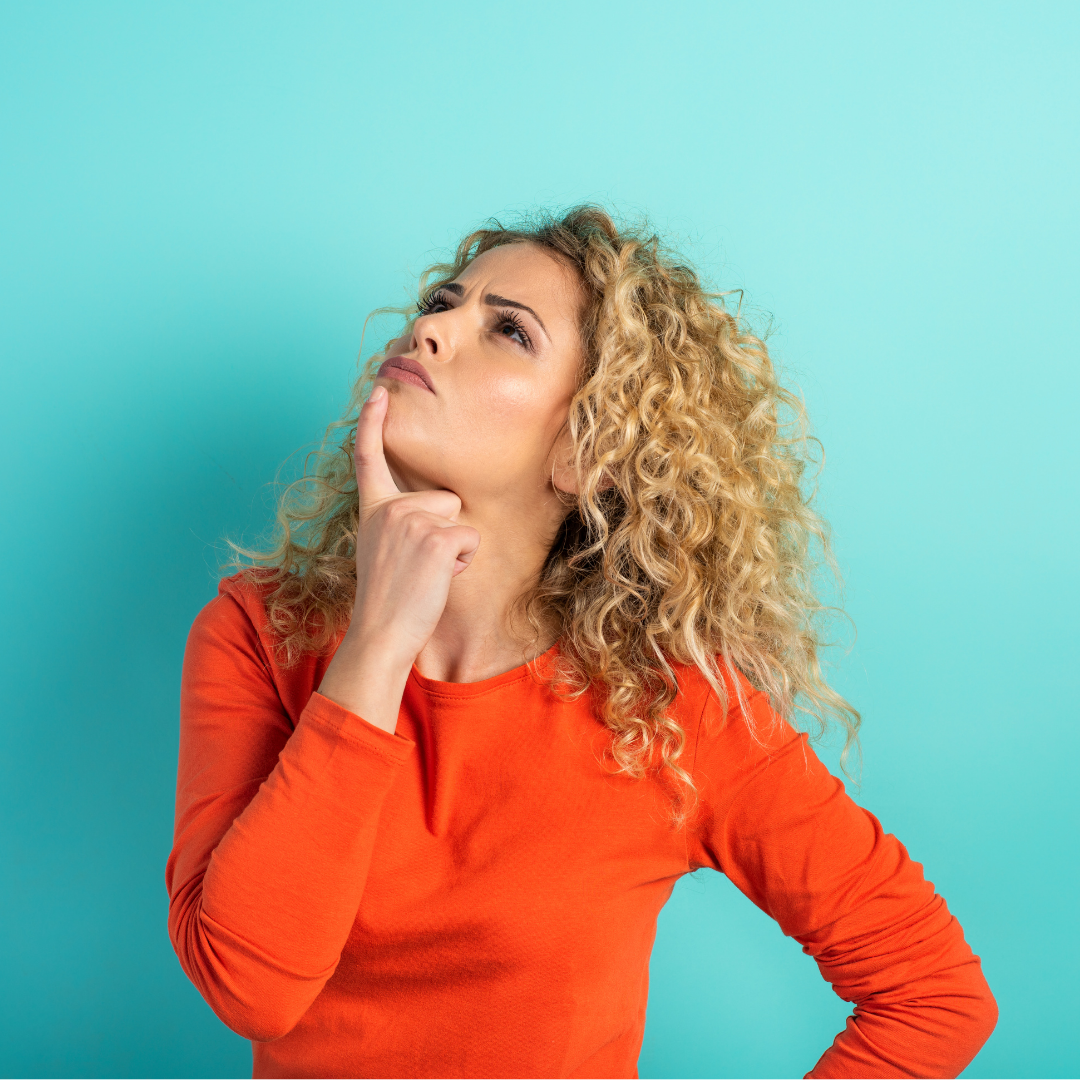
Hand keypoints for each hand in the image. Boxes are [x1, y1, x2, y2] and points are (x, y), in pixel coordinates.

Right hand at [316, 386, 479, 731]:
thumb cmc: (388, 598)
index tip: (378, 391)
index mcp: (374, 509)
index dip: (372, 422)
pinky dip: (462, 561)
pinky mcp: (436, 538)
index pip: (369, 457)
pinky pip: (469, 538)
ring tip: (425, 573)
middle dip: (442, 530)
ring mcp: (411, 520)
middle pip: (444, 498)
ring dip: (453, 547)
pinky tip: (436, 579)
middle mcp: (390, 508)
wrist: (380, 632)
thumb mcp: (380, 549)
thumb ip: (399, 521)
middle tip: (416, 566)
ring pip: (459, 517)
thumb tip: (435, 508)